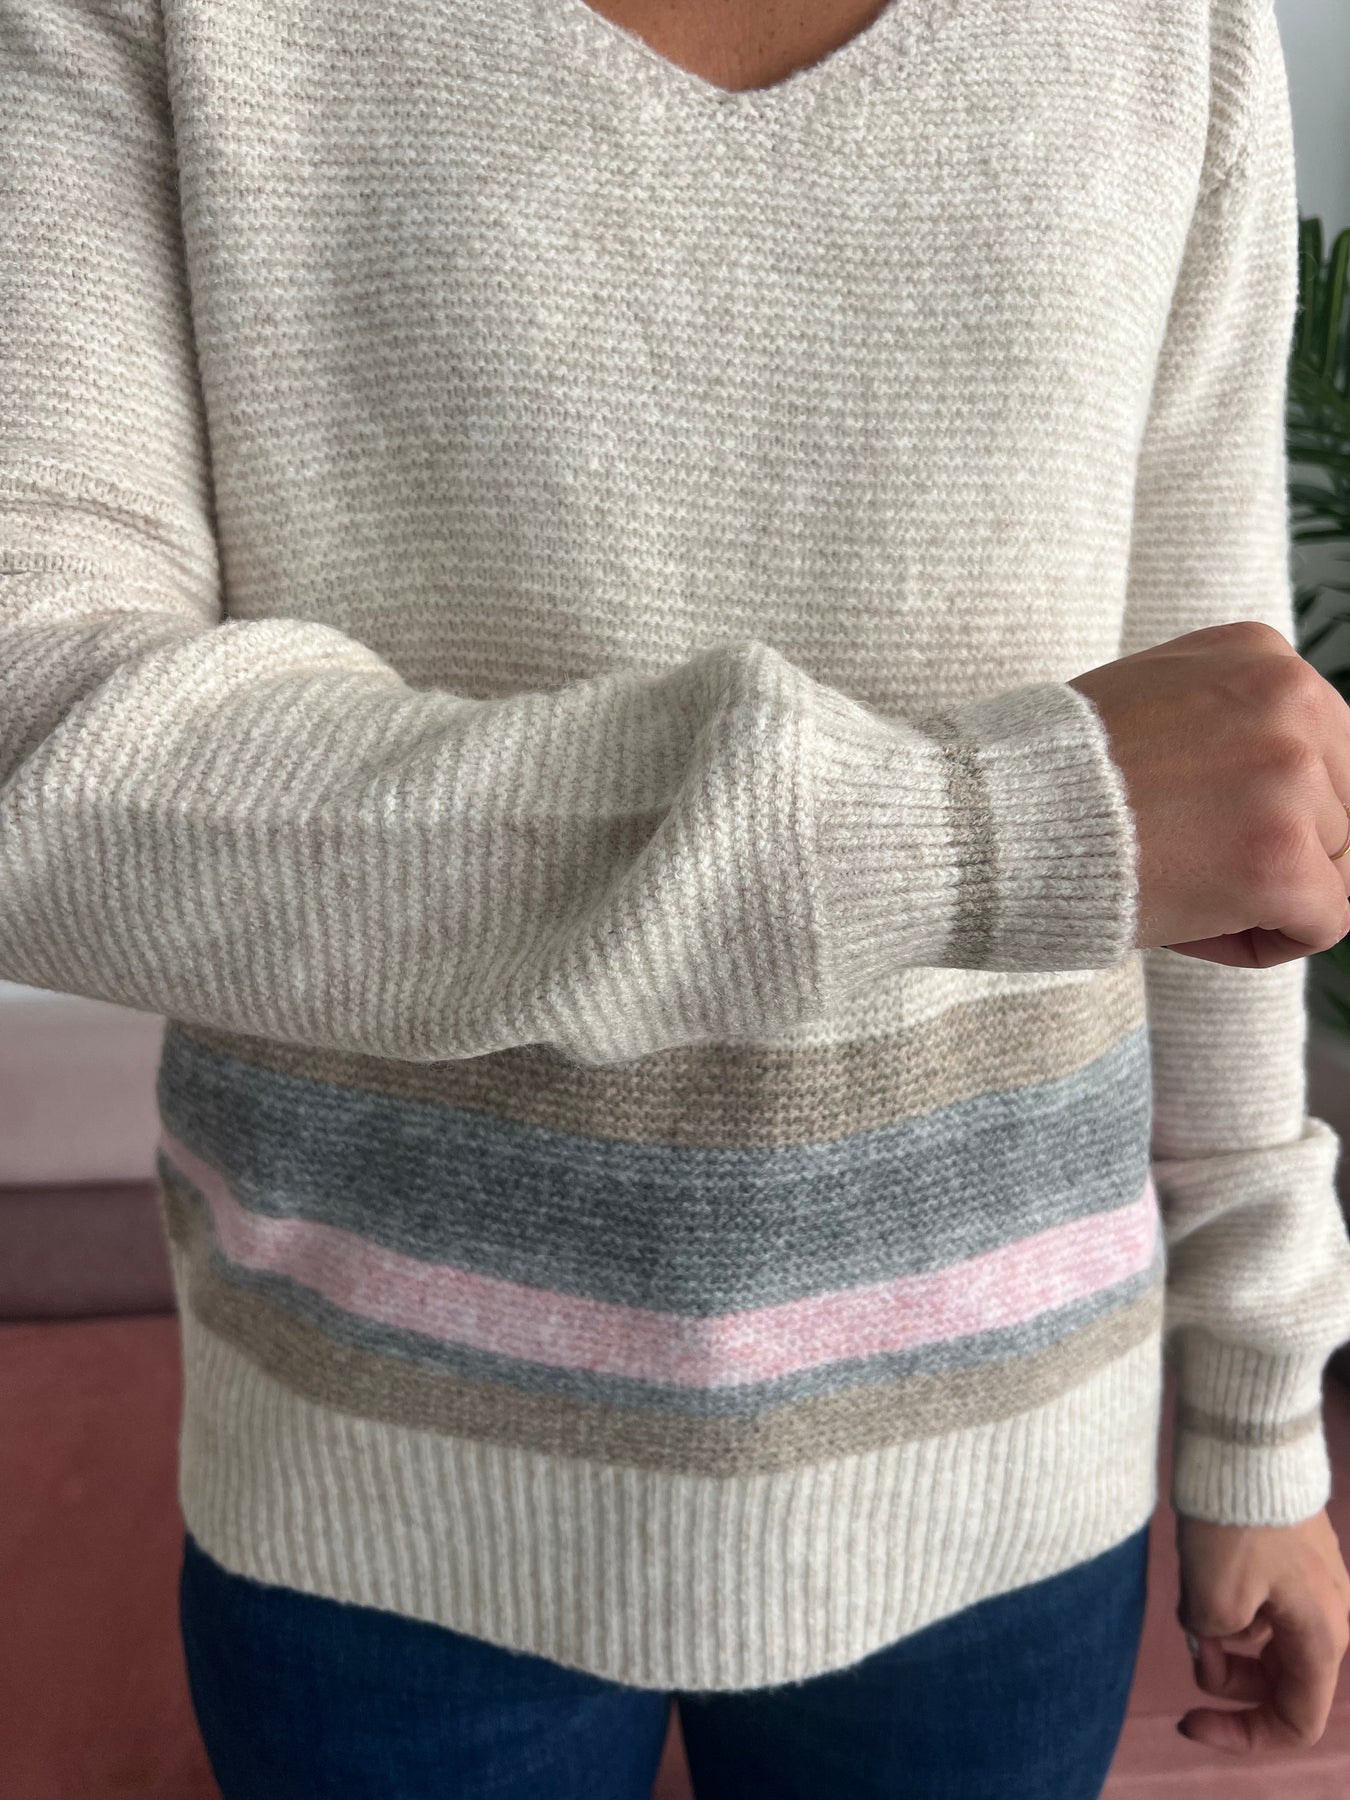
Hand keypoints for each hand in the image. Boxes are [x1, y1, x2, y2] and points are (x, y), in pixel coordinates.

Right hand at [1066, 620, 1349, 966]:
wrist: (991, 819)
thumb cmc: (1053, 778)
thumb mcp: (1155, 701)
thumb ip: (1229, 720)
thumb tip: (1287, 786)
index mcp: (1263, 655)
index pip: (1325, 754)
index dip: (1262, 808)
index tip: (1191, 821)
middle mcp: (1292, 698)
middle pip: (1340, 811)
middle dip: (1272, 853)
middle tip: (1181, 861)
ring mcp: (1291, 776)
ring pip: (1333, 870)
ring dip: (1258, 897)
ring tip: (1172, 886)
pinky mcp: (1282, 856)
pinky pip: (1325, 924)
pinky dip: (1262, 942)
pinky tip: (1190, 925)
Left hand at [1175, 1508, 1349, 1752]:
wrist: (1247, 1439)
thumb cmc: (1234, 1520)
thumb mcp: (1211, 1600)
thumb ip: (1212, 1644)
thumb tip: (1210, 1639)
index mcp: (1322, 1639)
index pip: (1295, 1722)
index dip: (1242, 1736)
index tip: (1187, 1719)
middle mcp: (1331, 1615)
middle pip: (1281, 1682)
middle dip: (1229, 1678)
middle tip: (1192, 1646)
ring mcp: (1315, 1582)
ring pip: (1268, 1640)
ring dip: (1226, 1638)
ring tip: (1194, 1599)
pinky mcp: (1294, 1554)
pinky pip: (1264, 1603)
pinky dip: (1230, 1605)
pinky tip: (1203, 1574)